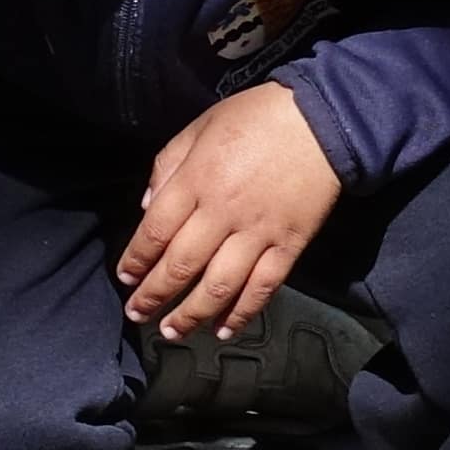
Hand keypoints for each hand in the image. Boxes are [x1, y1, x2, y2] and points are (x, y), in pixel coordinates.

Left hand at [118, 81, 345, 338]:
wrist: (324, 117)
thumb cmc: (256, 117)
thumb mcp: (200, 127)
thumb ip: (167, 166)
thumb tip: (145, 207)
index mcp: (196, 181)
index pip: (154, 232)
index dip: (136, 260)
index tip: (125, 278)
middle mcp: (222, 212)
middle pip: (180, 266)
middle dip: (153, 295)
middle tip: (137, 314)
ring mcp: (258, 232)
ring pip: (218, 286)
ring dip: (191, 315)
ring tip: (172, 332)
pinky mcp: (289, 245)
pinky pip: (262, 287)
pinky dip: (241, 313)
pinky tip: (223, 330)